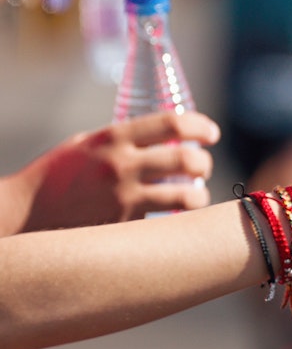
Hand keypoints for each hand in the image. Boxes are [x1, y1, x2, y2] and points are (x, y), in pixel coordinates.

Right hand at [19, 111, 218, 230]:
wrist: (24, 213)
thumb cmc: (57, 175)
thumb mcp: (86, 145)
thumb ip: (122, 141)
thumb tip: (162, 138)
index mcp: (112, 137)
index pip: (171, 123)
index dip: (200, 127)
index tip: (211, 133)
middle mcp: (121, 164)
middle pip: (187, 160)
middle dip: (204, 163)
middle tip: (203, 167)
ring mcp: (124, 197)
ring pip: (186, 196)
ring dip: (200, 196)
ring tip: (197, 195)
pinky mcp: (124, 225)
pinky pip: (166, 221)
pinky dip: (177, 218)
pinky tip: (177, 217)